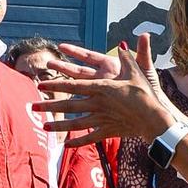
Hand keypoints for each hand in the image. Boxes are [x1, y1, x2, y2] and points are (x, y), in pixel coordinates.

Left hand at [42, 36, 173, 145]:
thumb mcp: (137, 72)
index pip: (73, 85)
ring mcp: (101, 118)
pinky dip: (78, 141)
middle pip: (69, 104)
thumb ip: (127, 58)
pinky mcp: (108, 130)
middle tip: (32, 107)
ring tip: (45, 126)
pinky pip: (90, 137)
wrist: (154, 117)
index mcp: (101, 87)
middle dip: (49, 106)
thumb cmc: (146, 93)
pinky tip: (67, 144)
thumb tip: (122, 44)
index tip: (41, 85)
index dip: (55, 85)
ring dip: (59, 125)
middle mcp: (98, 103)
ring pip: (75, 123)